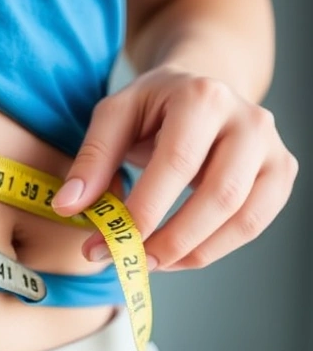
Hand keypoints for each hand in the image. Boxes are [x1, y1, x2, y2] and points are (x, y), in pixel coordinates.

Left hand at [51, 65, 297, 271]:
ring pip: (244, 217)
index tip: (105, 245)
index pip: (176, 164)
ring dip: (194, 252)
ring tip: (149, 262)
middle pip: (220, 195)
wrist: (201, 88)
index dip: (143, 212)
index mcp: (202, 98)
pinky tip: (177, 254)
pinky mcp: (281, 172)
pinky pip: (255, 223)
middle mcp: (249, 119)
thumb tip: (68, 207)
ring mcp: (272, 148)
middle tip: (128, 261)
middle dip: (170, 240)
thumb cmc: (153, 106)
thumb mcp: (114, 116)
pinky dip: (215, 248)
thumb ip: (91, 159)